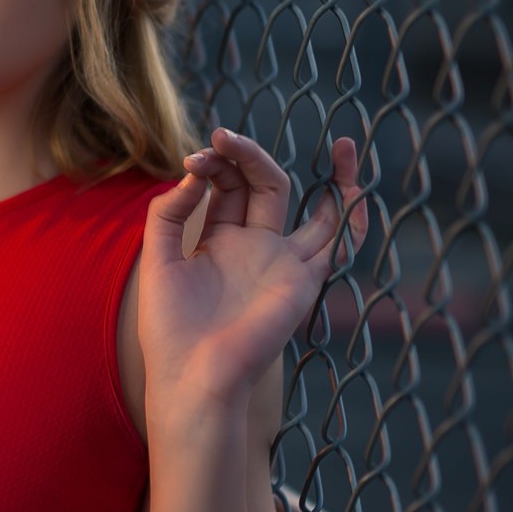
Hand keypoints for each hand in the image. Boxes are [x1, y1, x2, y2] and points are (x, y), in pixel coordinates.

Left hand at [138, 129, 366, 401]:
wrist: (192, 376)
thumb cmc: (170, 327)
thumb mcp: (158, 259)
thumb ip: (169, 213)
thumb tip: (194, 172)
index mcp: (217, 241)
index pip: (227, 186)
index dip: (214, 165)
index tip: (194, 159)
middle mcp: (254, 248)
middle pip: (264, 186)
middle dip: (247, 156)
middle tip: (223, 136)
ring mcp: (282, 262)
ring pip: (316, 209)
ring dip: (331, 175)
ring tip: (340, 141)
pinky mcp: (303, 280)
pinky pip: (339, 244)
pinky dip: (352, 215)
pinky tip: (354, 184)